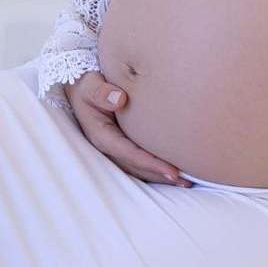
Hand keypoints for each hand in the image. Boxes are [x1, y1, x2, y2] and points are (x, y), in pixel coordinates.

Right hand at [61, 72, 192, 186]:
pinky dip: (155, 168)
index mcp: (101, 135)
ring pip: (138, 168)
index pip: (129, 153)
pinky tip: (175, 170)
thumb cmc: (88, 85)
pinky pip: (139, 161)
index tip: (172, 170)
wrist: (82, 87)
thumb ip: (100, 92)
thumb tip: (119, 99)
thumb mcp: (89, 85)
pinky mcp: (121, 145)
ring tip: (185, 181)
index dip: (150, 163)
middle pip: (136, 166)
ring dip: (159, 176)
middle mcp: (108, 147)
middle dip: (160, 175)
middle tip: (185, 181)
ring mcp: (114, 148)